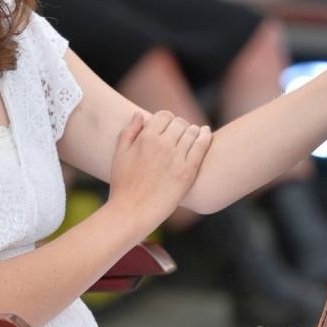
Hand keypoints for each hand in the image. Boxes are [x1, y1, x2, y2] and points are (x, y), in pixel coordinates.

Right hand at [108, 110, 211, 231]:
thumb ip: (129, 132)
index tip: (167, 128)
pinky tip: (206, 134)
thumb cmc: (123, 185)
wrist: (133, 212)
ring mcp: (177, 158)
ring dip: (193, 131)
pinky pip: (202, 146)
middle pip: (180, 122)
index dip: (167, 120)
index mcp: (145, 138)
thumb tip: (139, 114)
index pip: (164, 115)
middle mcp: (163, 145)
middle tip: (180, 133)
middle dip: (180, 125)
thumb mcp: (119, 155)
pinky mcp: (188, 172)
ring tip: (193, 135)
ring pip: (192, 132)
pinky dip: (206, 137)